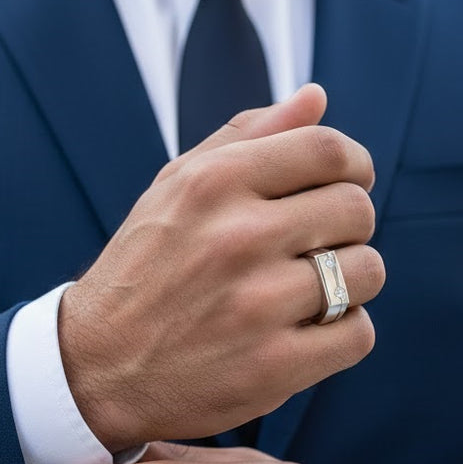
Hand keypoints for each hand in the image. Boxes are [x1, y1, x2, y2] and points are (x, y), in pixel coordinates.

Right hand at [59, 84, 385, 449]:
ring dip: (350, 282)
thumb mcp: (175, 187)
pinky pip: (358, 334)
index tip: (347, 185)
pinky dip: (343, 333)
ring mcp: (257, 305)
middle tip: (317, 246)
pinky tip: (308, 332)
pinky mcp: (272, 367)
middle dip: (348, 227)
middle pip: (356, 210)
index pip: (330, 151)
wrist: (95, 367)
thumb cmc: (144, 269)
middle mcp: (237, 237)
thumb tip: (316, 97)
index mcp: (214, 183)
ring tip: (310, 292)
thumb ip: (247, 136)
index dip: (354, 166)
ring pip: (367, 272)